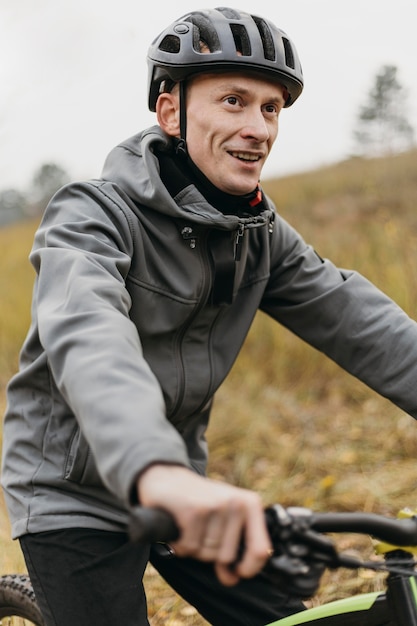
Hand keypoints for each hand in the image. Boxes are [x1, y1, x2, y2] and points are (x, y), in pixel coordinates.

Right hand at [137, 464, 271, 585]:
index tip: (237, 572)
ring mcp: (216, 505)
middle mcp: (236, 503)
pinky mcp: (194, 510)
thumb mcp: (222, 521)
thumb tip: (233, 579)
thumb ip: (231, 549)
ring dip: (193, 548)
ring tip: (189, 527)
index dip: (249, 568)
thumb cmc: (199, 501)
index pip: (260, 550)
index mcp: (250, 504)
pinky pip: (189, 548)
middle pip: (227, 556)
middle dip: (209, 553)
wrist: (168, 476)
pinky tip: (178, 528)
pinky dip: (180, 545)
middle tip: (200, 533)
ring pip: (207, 554)